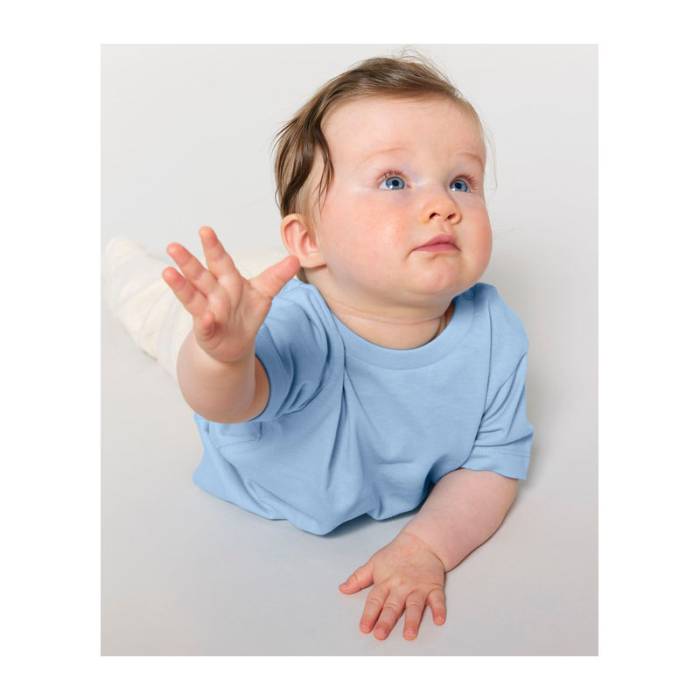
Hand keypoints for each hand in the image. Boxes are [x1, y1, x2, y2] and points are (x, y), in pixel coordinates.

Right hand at [162, 226, 299, 364]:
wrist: (236, 344)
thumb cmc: (246, 312)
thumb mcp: (264, 293)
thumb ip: (277, 276)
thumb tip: (295, 258)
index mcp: (227, 279)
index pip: (219, 260)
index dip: (213, 246)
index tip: (205, 230)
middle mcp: (213, 292)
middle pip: (200, 275)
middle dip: (187, 262)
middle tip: (173, 247)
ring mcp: (207, 311)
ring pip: (192, 297)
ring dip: (180, 286)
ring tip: (167, 273)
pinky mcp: (207, 332)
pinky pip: (204, 326)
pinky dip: (204, 322)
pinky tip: (203, 317)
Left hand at [338, 531, 446, 640]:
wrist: (421, 541)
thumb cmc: (396, 554)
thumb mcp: (374, 563)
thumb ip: (358, 578)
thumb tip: (342, 589)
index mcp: (386, 582)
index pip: (375, 600)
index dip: (369, 614)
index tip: (364, 628)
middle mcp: (401, 587)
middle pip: (393, 606)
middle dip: (386, 621)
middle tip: (380, 634)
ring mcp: (418, 588)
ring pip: (414, 605)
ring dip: (412, 620)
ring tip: (409, 634)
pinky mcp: (433, 587)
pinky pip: (437, 599)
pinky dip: (439, 609)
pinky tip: (439, 620)